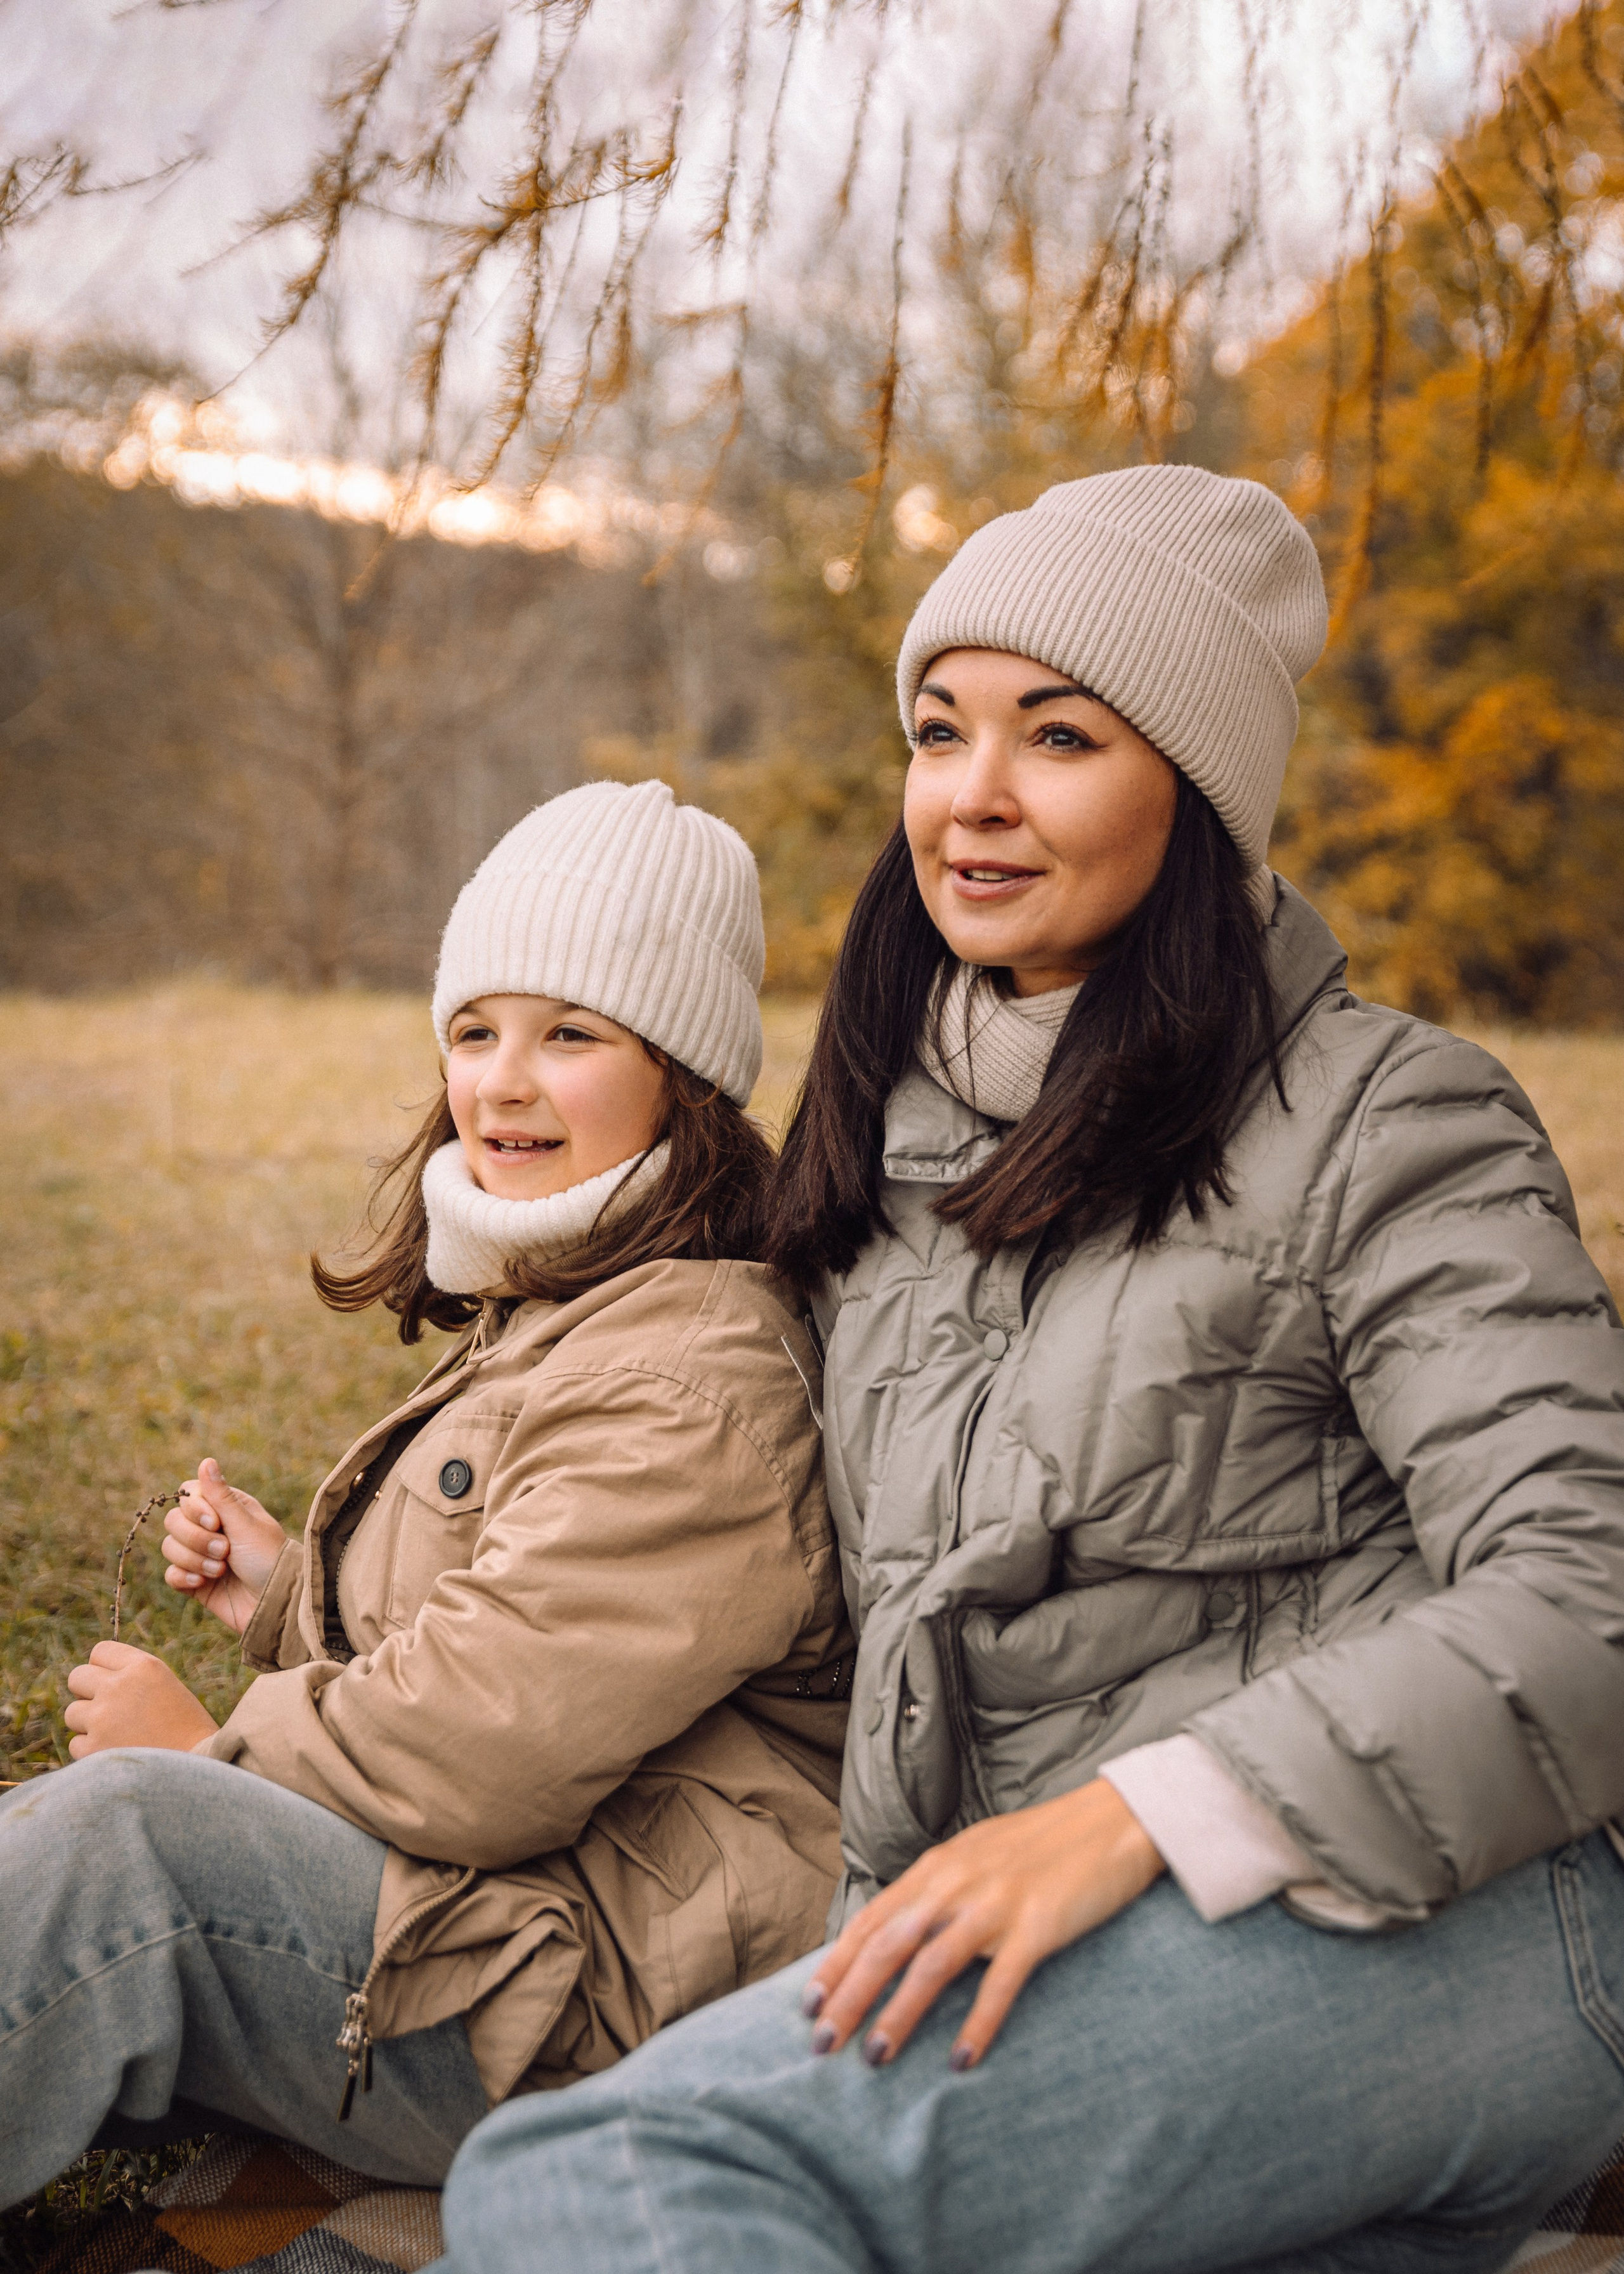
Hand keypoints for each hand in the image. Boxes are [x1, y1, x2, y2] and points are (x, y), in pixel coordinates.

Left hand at [64, 1643, 218, 1756]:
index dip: (104, 1667)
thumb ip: (131, 1677)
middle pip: (77, 1677)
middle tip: (108, 1709)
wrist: (198, 1769)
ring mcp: (103, 1717)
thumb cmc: (186, 1728)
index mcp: (143, 1666)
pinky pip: (76, 1744)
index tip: (113, 1683)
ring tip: (117, 1735)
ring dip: (88, 1723)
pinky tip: (116, 1753)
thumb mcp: (165, 1686)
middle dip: (88, 1692)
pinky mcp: (93, 1748)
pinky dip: (91, 1751)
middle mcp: (119, 1686)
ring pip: (73, 1713)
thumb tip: (93, 1679)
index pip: (100, 1651)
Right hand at [162, 1458, 287, 1632]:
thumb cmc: (268, 1558)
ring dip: (195, 1560)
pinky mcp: (195, 1581)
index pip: (188, 1495)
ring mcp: (201, 1555)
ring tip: (221, 1570)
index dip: (194, 1508)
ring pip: (170, 1547)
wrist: (276, 1603)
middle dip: (196, 1538)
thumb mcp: (245, 1524)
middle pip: (173, 1521)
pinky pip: (170, 1574)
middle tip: (225, 1551)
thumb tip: (206, 1460)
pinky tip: (204, 1584)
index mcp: (226, 1508)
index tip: (215, 1521)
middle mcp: (210, 1528)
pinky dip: (184, 1578)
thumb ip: (220, 1495)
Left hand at [803, 1778, 1164, 2071]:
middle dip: (849, 1996)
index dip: (836, 1964)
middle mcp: (956, 1883)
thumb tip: (894, 1936)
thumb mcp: (975, 1858)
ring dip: (900, 2013)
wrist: (1111, 1820)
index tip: (807, 2006)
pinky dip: (978, 2022)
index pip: (871, 1920)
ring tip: (876, 2056)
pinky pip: (1000, 1980)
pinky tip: (962, 2059)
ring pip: (932, 1964)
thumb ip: (936, 1892)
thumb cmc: (1042, 1846)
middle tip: (822, 2044)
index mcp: (938, 1868)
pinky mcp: (1038, 1925)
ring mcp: (996, 1903)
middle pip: (888, 1945)